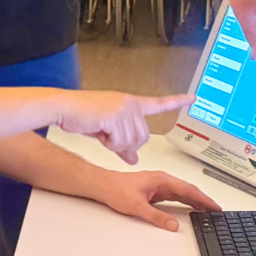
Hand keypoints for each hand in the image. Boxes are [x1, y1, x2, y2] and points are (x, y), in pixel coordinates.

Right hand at [51, 92, 193, 163]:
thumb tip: (133, 158)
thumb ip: (123, 142)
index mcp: (131, 103)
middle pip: (143, 137)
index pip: (158, 103)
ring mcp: (124, 109)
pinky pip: (120, 143)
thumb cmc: (81, 115)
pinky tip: (99, 130)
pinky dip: (109, 143)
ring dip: (115, 144)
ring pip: (132, 142)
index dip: (177, 102)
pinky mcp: (115, 117)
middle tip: (109, 138)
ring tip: (102, 131)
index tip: (193, 98)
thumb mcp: (106, 130)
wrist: (63, 107)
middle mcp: (130, 104)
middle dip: (127, 144)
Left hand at [88, 169, 221, 231]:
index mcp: (161, 180)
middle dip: (202, 200)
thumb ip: (156, 216)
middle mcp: (161, 181)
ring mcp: (158, 186)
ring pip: (182, 193)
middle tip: (216, 210)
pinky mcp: (154, 192)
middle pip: (187, 190)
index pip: (187, 189)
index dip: (203, 198)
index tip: (214, 206)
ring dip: (194, 201)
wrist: (102, 185)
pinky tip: (190, 208)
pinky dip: (185, 202)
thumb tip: (173, 225)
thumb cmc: (116, 190)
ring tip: (207, 211)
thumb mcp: (137, 207)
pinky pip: (174, 197)